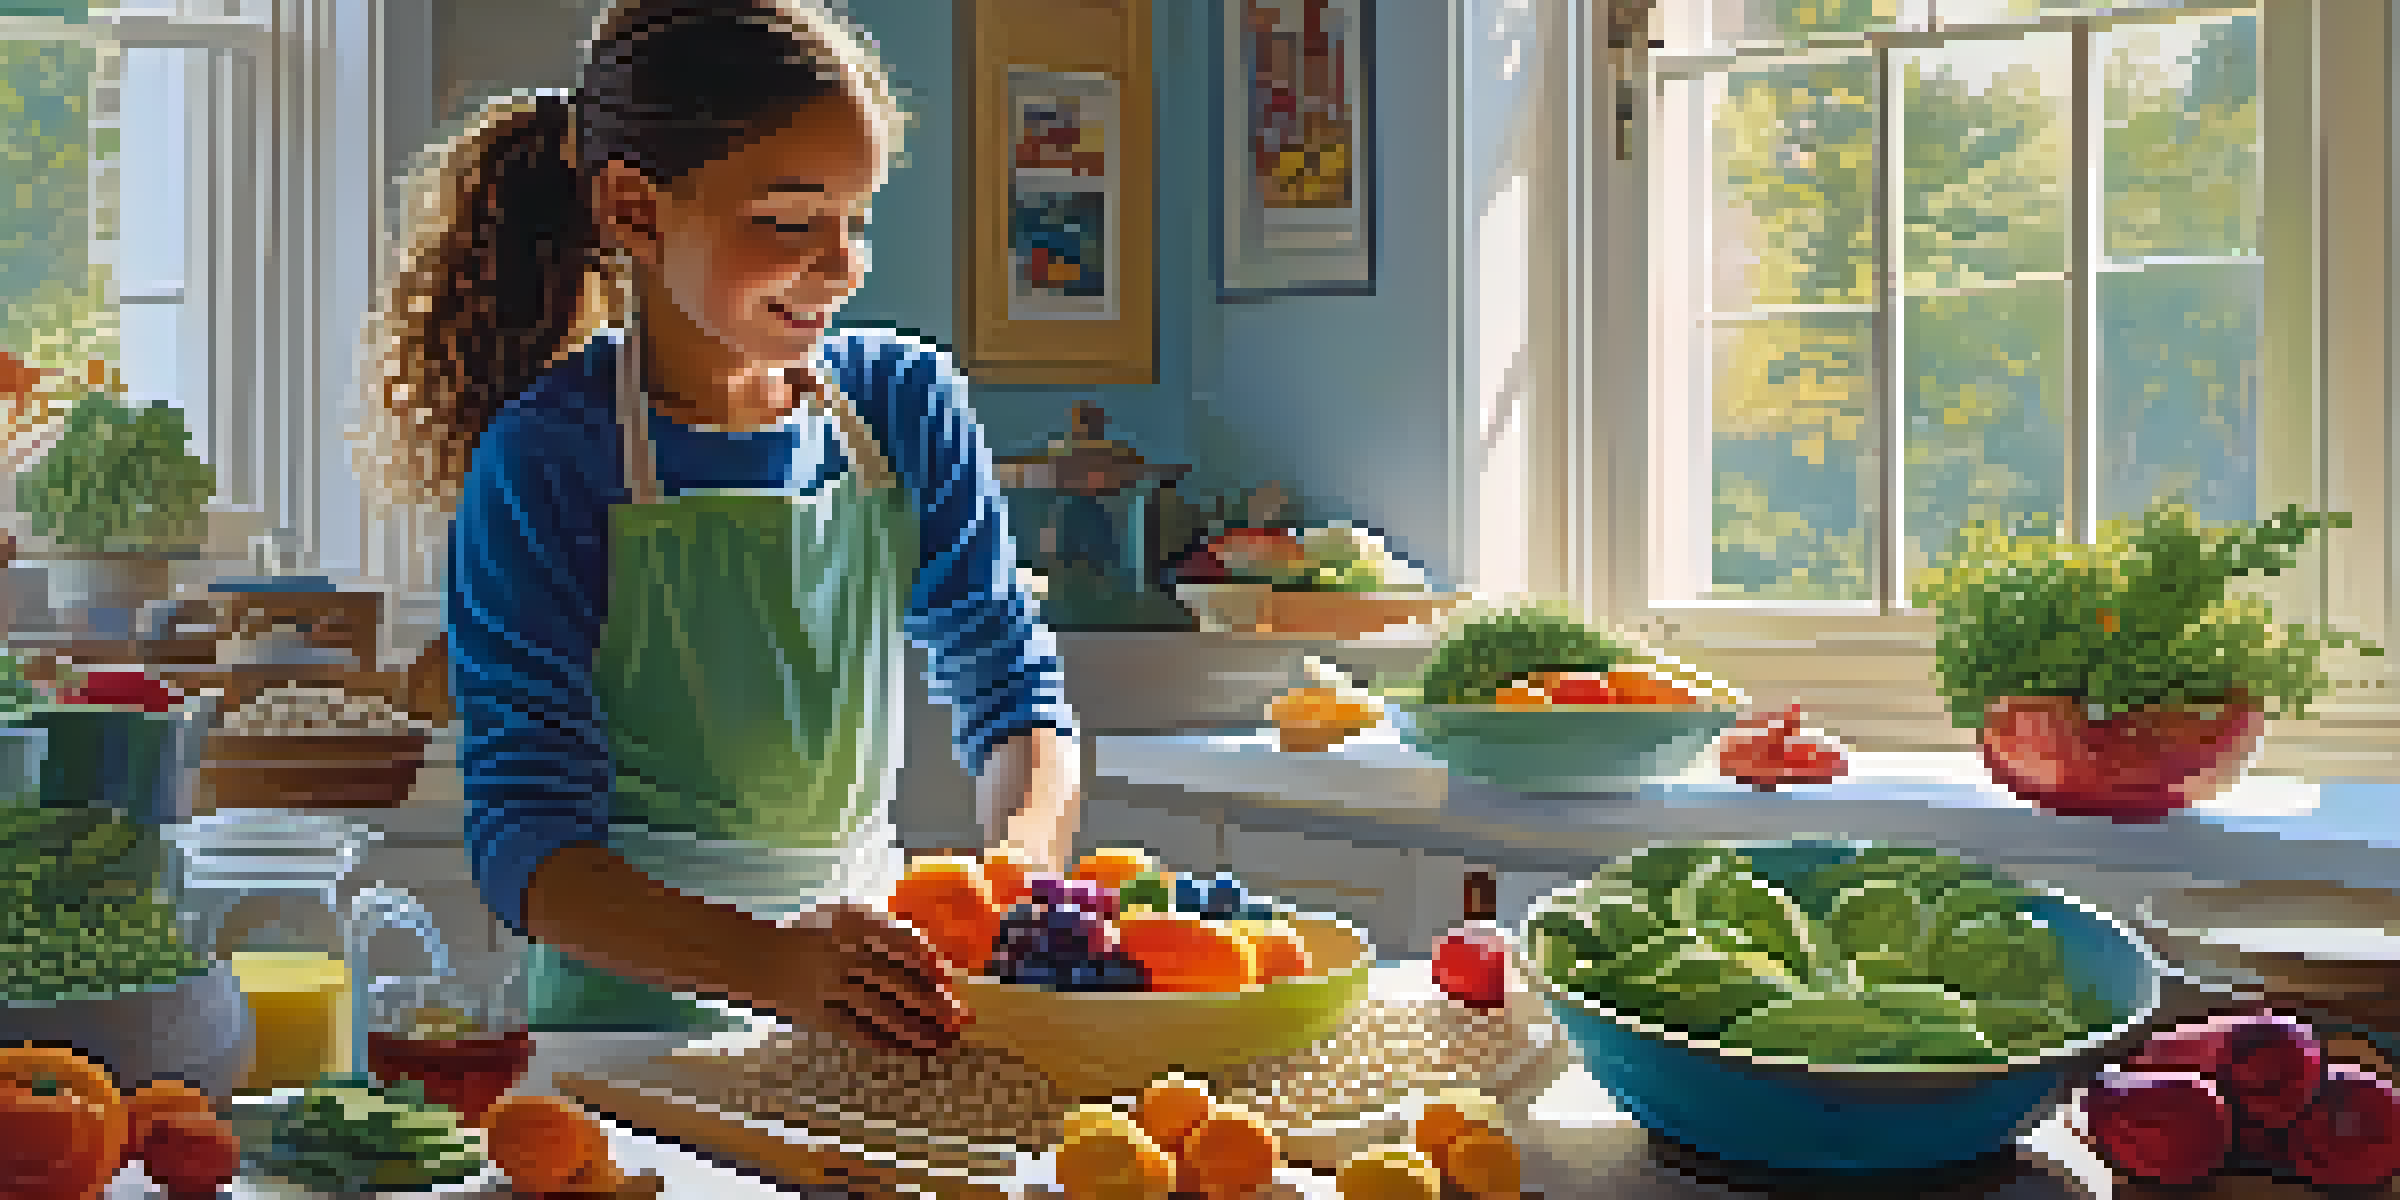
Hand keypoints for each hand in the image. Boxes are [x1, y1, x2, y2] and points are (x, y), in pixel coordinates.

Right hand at [770, 900, 970, 1055]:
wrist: (756, 956)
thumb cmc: (810, 935)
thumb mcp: (844, 917)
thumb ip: (882, 932)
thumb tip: (934, 963)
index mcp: (854, 923)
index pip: (905, 944)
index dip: (931, 965)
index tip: (949, 980)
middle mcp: (844, 953)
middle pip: (900, 982)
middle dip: (934, 1003)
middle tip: (960, 1018)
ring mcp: (831, 986)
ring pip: (884, 1011)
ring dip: (918, 1029)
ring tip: (941, 1041)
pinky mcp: (819, 1015)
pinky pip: (860, 1032)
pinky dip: (888, 1042)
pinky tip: (910, 1049)